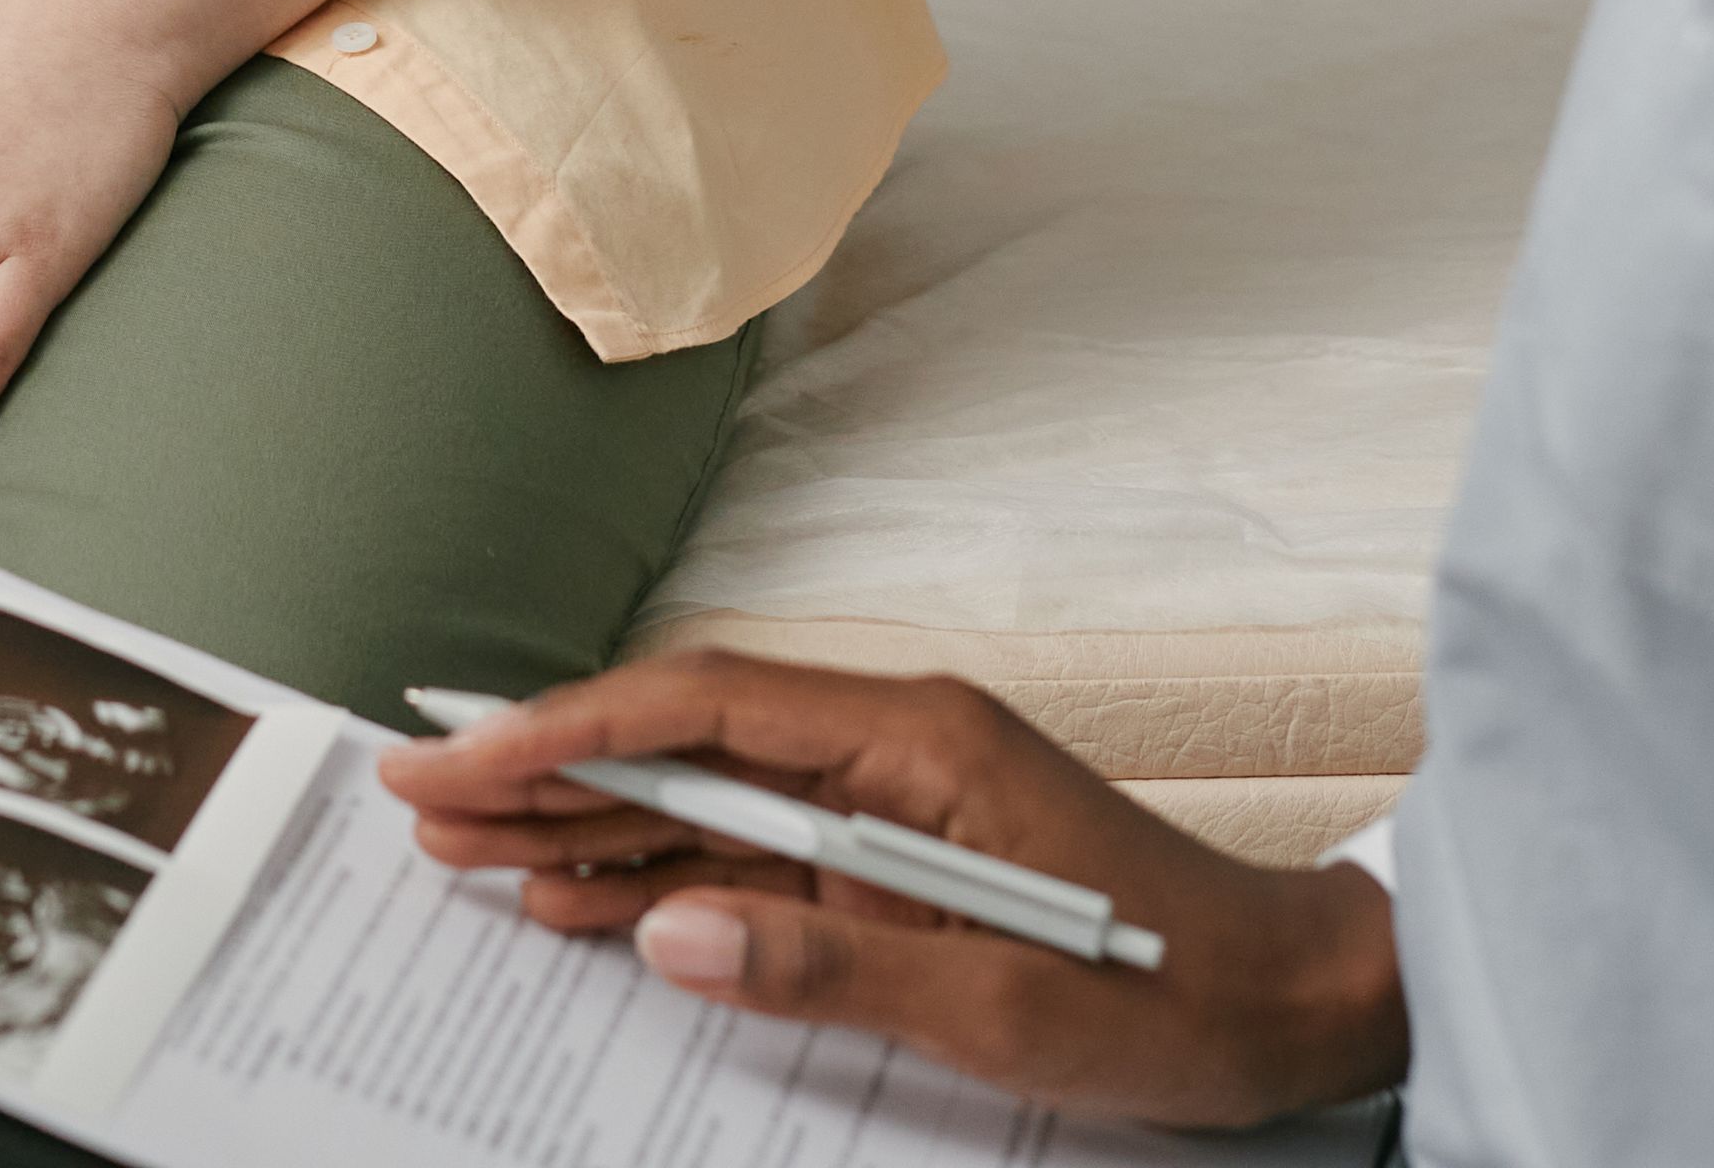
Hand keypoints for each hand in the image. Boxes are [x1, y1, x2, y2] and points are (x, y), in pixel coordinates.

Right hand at [376, 654, 1406, 1128]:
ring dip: (586, 825)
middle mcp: (893, 748)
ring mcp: (892, 804)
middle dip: (548, 769)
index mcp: (917, 742)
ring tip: (465, 853)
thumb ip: (829, 960)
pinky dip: (659, 879)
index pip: (705, 710)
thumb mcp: (1001, 998)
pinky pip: (753, 857)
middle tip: (419, 800)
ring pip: (704, 799)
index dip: (573, 730)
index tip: (466, 760)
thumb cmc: (1174, 996)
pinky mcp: (899, 863)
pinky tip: (580, 899)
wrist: (1294, 1003)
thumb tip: (666, 933)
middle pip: (684, 740)